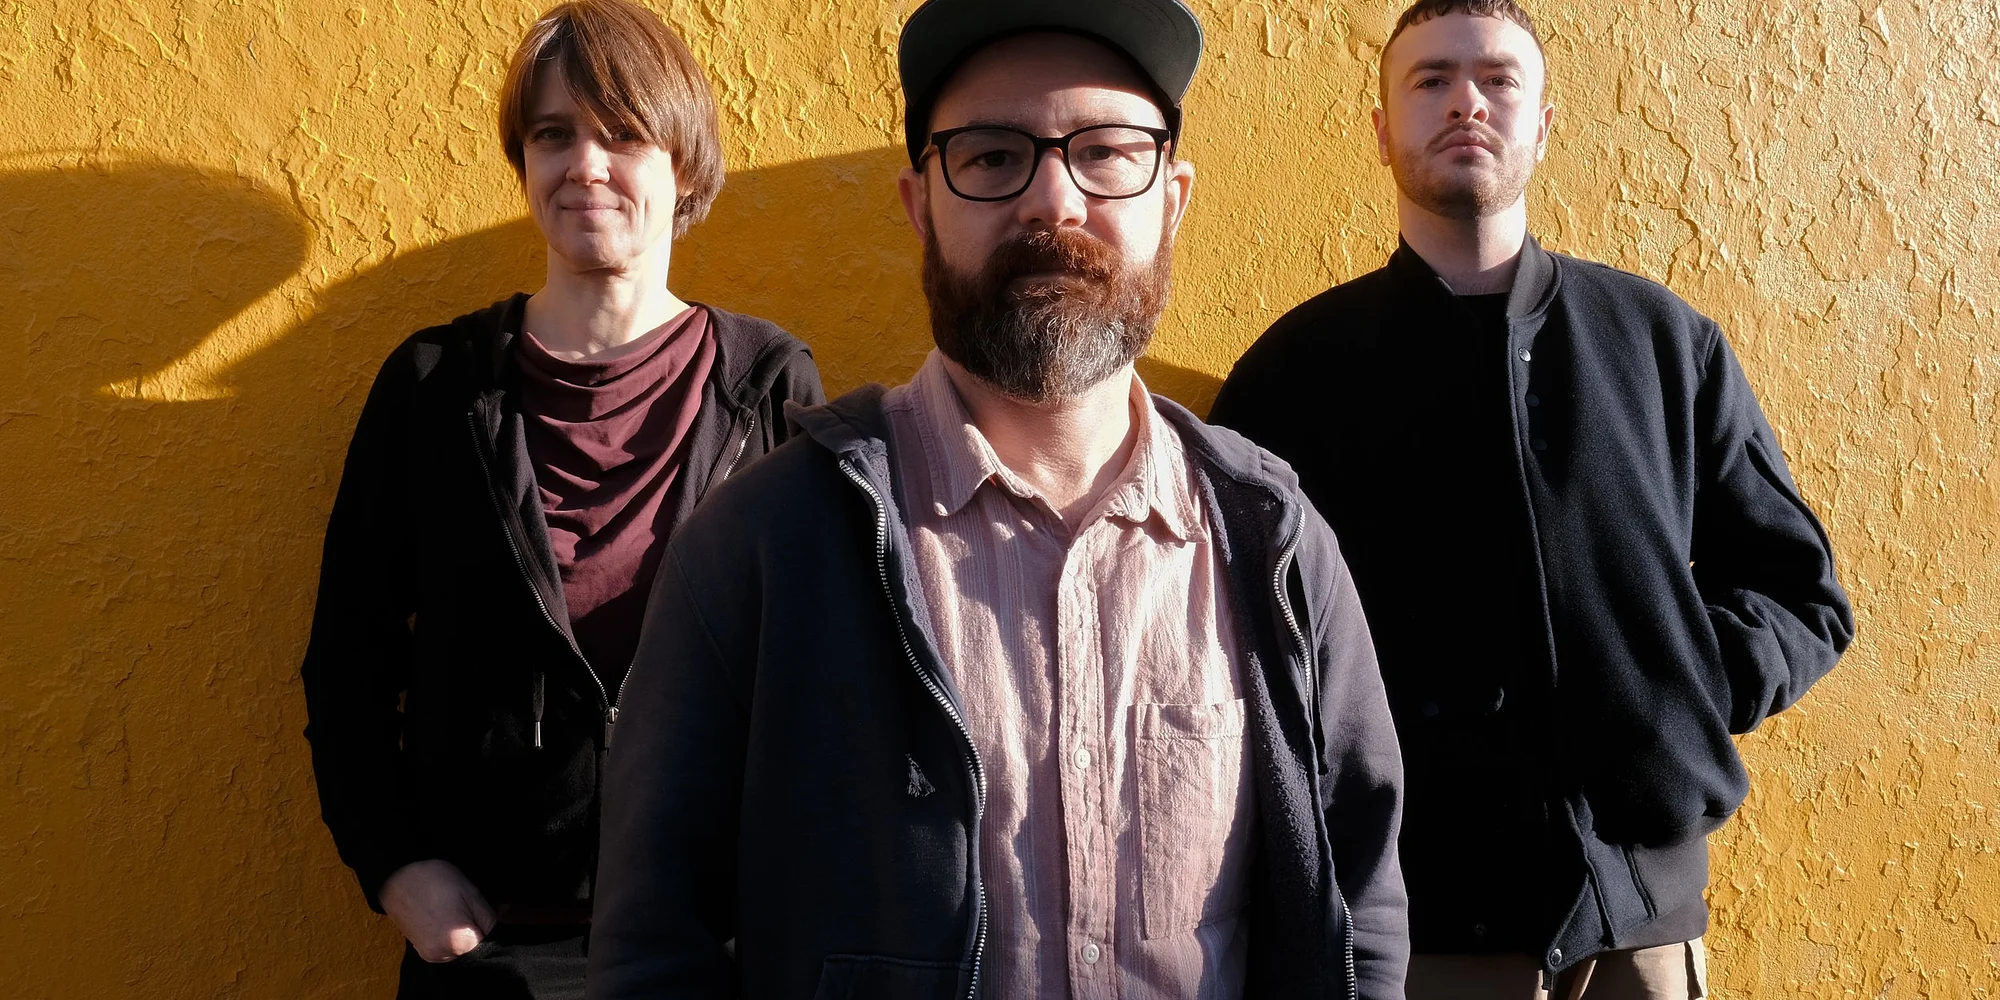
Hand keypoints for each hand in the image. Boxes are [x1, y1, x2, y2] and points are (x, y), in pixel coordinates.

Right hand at [379, 859, 496, 962]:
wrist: (397, 876)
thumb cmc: (435, 881)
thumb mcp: (472, 895)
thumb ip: (490, 918)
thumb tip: (504, 926)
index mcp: (460, 944)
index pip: (490, 943)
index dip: (490, 924)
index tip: (483, 909)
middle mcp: (443, 956)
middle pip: (474, 948)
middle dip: (476, 929)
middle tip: (465, 906)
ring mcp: (429, 955)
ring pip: (460, 948)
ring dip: (462, 933)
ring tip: (451, 909)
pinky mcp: (420, 950)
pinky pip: (445, 947)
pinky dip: (449, 935)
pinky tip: (443, 916)